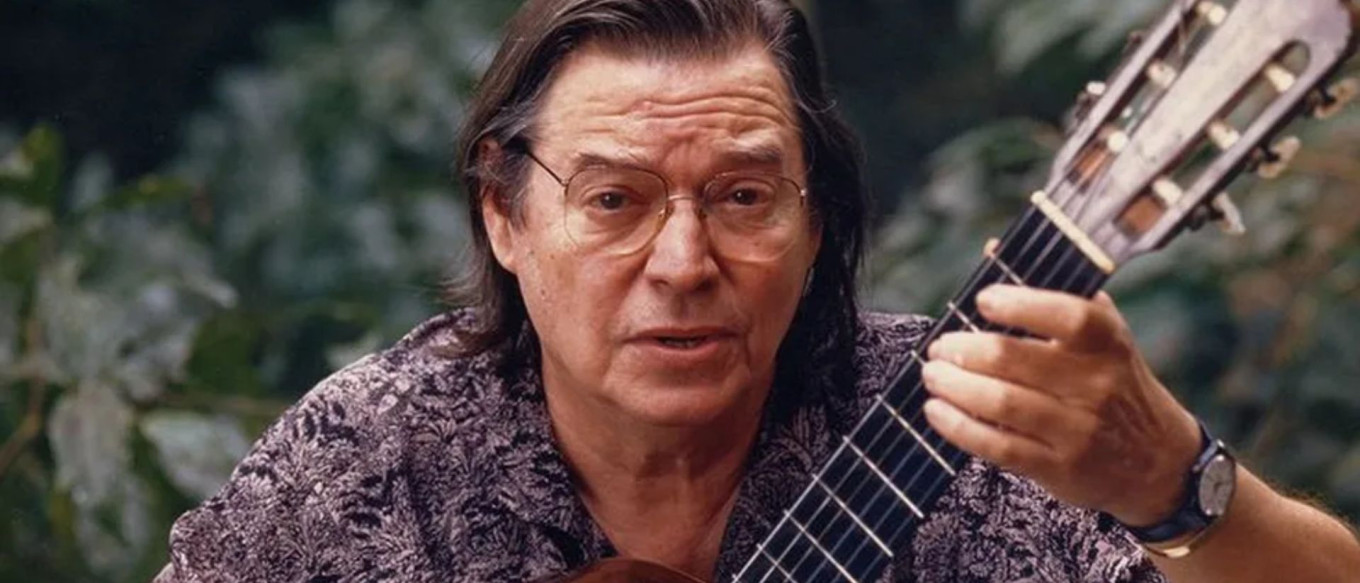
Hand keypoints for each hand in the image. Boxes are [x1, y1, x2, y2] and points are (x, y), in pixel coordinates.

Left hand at [920, 284, 1201, 525]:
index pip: (1067, 315)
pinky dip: (959, 427)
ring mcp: (1078, 429)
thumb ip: (1050, 291)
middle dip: (964, 350)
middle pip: (1015, 360)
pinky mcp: (1060, 467)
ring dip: (954, 386)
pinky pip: (999, 445)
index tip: (982, 299)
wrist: (1157, 460)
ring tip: (933, 374)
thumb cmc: (1114, 381)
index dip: (1018, 304)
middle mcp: (1096, 385)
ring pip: (1001, 403)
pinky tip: (938, 411)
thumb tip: (992, 248)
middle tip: (940, 347)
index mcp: (1107, 342)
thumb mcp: (1101, 333)